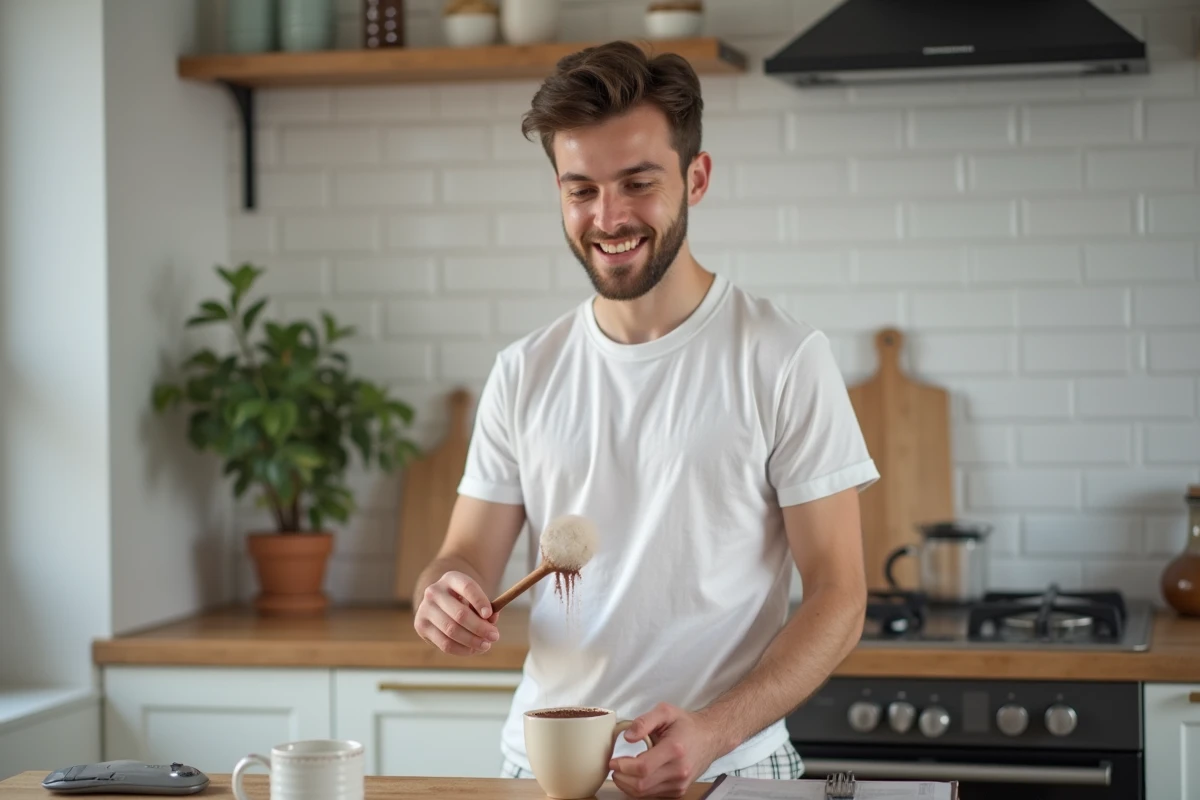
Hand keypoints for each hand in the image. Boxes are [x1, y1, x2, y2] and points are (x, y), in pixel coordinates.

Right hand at [413, 571, 500, 655]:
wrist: (440, 602)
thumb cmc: (464, 600)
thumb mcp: (476, 599)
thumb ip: (486, 609)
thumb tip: (491, 620)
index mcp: (452, 578)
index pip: (467, 587)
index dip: (480, 601)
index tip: (490, 615)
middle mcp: (435, 591)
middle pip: (460, 613)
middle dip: (480, 628)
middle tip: (495, 636)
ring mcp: (425, 608)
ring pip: (452, 631)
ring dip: (472, 641)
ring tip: (486, 645)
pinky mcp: (421, 625)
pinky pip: (444, 644)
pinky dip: (462, 649)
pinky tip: (473, 649)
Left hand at [608, 703, 725, 798]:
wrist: (709, 737)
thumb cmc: (685, 724)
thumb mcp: (665, 711)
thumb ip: (644, 721)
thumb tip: (627, 737)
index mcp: (675, 749)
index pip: (643, 768)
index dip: (623, 767)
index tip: (612, 762)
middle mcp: (679, 770)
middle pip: (642, 784)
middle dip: (622, 778)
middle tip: (613, 768)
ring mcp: (680, 783)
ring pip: (645, 793)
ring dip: (627, 785)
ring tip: (622, 772)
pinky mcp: (679, 791)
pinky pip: (652, 795)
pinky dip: (639, 789)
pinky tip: (635, 777)